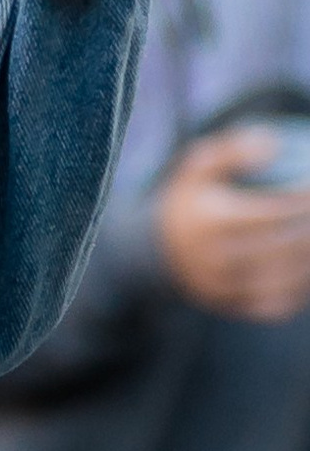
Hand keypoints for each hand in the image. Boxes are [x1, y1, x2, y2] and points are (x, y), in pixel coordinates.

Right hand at [155, 126, 309, 320]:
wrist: (155, 249)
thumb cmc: (190, 200)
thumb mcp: (199, 165)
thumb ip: (233, 149)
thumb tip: (274, 144)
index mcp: (209, 222)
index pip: (269, 214)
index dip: (301, 202)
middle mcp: (214, 259)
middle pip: (281, 248)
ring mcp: (222, 287)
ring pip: (282, 280)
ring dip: (308, 260)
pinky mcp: (228, 306)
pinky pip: (274, 304)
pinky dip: (297, 288)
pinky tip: (305, 266)